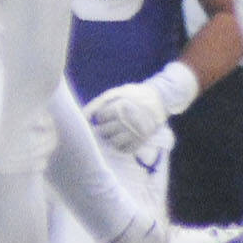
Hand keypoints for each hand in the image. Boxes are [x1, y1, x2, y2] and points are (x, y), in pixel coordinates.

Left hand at [84, 61, 198, 151]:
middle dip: (102, 129)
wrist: (160, 98)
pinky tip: (121, 139)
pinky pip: (126, 149)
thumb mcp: (117, 93)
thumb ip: (99, 103)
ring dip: (110, 139)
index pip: (102, 117)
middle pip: (106, 131)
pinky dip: (121, 146)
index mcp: (124, 105)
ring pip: (114, 142)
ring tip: (112, 133)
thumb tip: (82, 116)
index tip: (102, 116)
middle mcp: (131, 119)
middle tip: (104, 127)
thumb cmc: (133, 94)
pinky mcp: (143, 139)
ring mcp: (137, 130)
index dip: (100, 117)